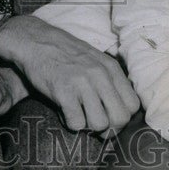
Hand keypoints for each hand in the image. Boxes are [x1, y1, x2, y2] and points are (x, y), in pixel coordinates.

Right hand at [0, 15, 139, 131]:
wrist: (35, 41)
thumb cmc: (65, 53)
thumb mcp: (95, 60)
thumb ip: (110, 81)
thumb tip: (121, 110)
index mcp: (111, 68)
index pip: (133, 105)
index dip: (121, 117)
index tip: (108, 115)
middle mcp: (100, 75)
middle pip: (120, 118)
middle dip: (109, 128)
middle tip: (94, 122)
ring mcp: (82, 83)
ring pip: (100, 124)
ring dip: (88, 125)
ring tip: (78, 113)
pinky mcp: (63, 91)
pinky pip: (76, 123)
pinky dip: (70, 122)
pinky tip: (64, 110)